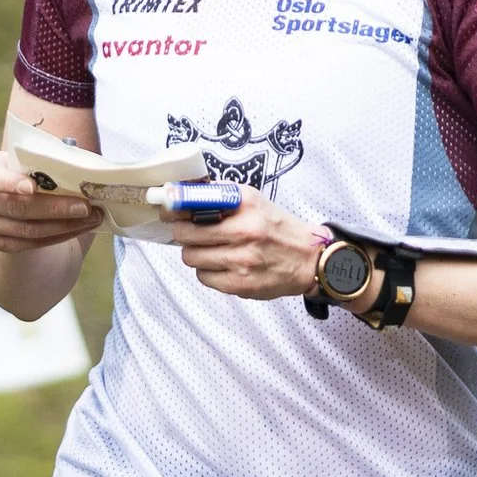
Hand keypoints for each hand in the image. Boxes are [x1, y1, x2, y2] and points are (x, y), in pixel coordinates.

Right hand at [0, 150, 107, 253]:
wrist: (9, 193)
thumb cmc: (25, 167)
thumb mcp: (27, 157)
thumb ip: (45, 160)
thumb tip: (81, 166)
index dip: (10, 183)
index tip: (32, 187)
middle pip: (16, 208)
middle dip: (55, 208)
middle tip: (85, 206)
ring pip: (27, 230)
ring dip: (64, 225)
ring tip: (92, 218)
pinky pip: (31, 244)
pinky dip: (59, 236)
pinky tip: (80, 228)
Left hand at [167, 186, 327, 301]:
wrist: (308, 259)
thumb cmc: (276, 227)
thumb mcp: (252, 200)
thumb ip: (219, 194)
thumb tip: (182, 191)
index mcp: (245, 205)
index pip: (194, 203)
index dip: (174, 208)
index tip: (168, 210)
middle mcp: (244, 231)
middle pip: (185, 234)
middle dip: (183, 233)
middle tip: (190, 233)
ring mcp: (242, 260)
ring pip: (191, 257)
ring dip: (195, 253)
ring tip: (211, 249)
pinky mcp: (240, 284)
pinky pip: (203, 277)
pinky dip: (208, 271)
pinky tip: (222, 264)